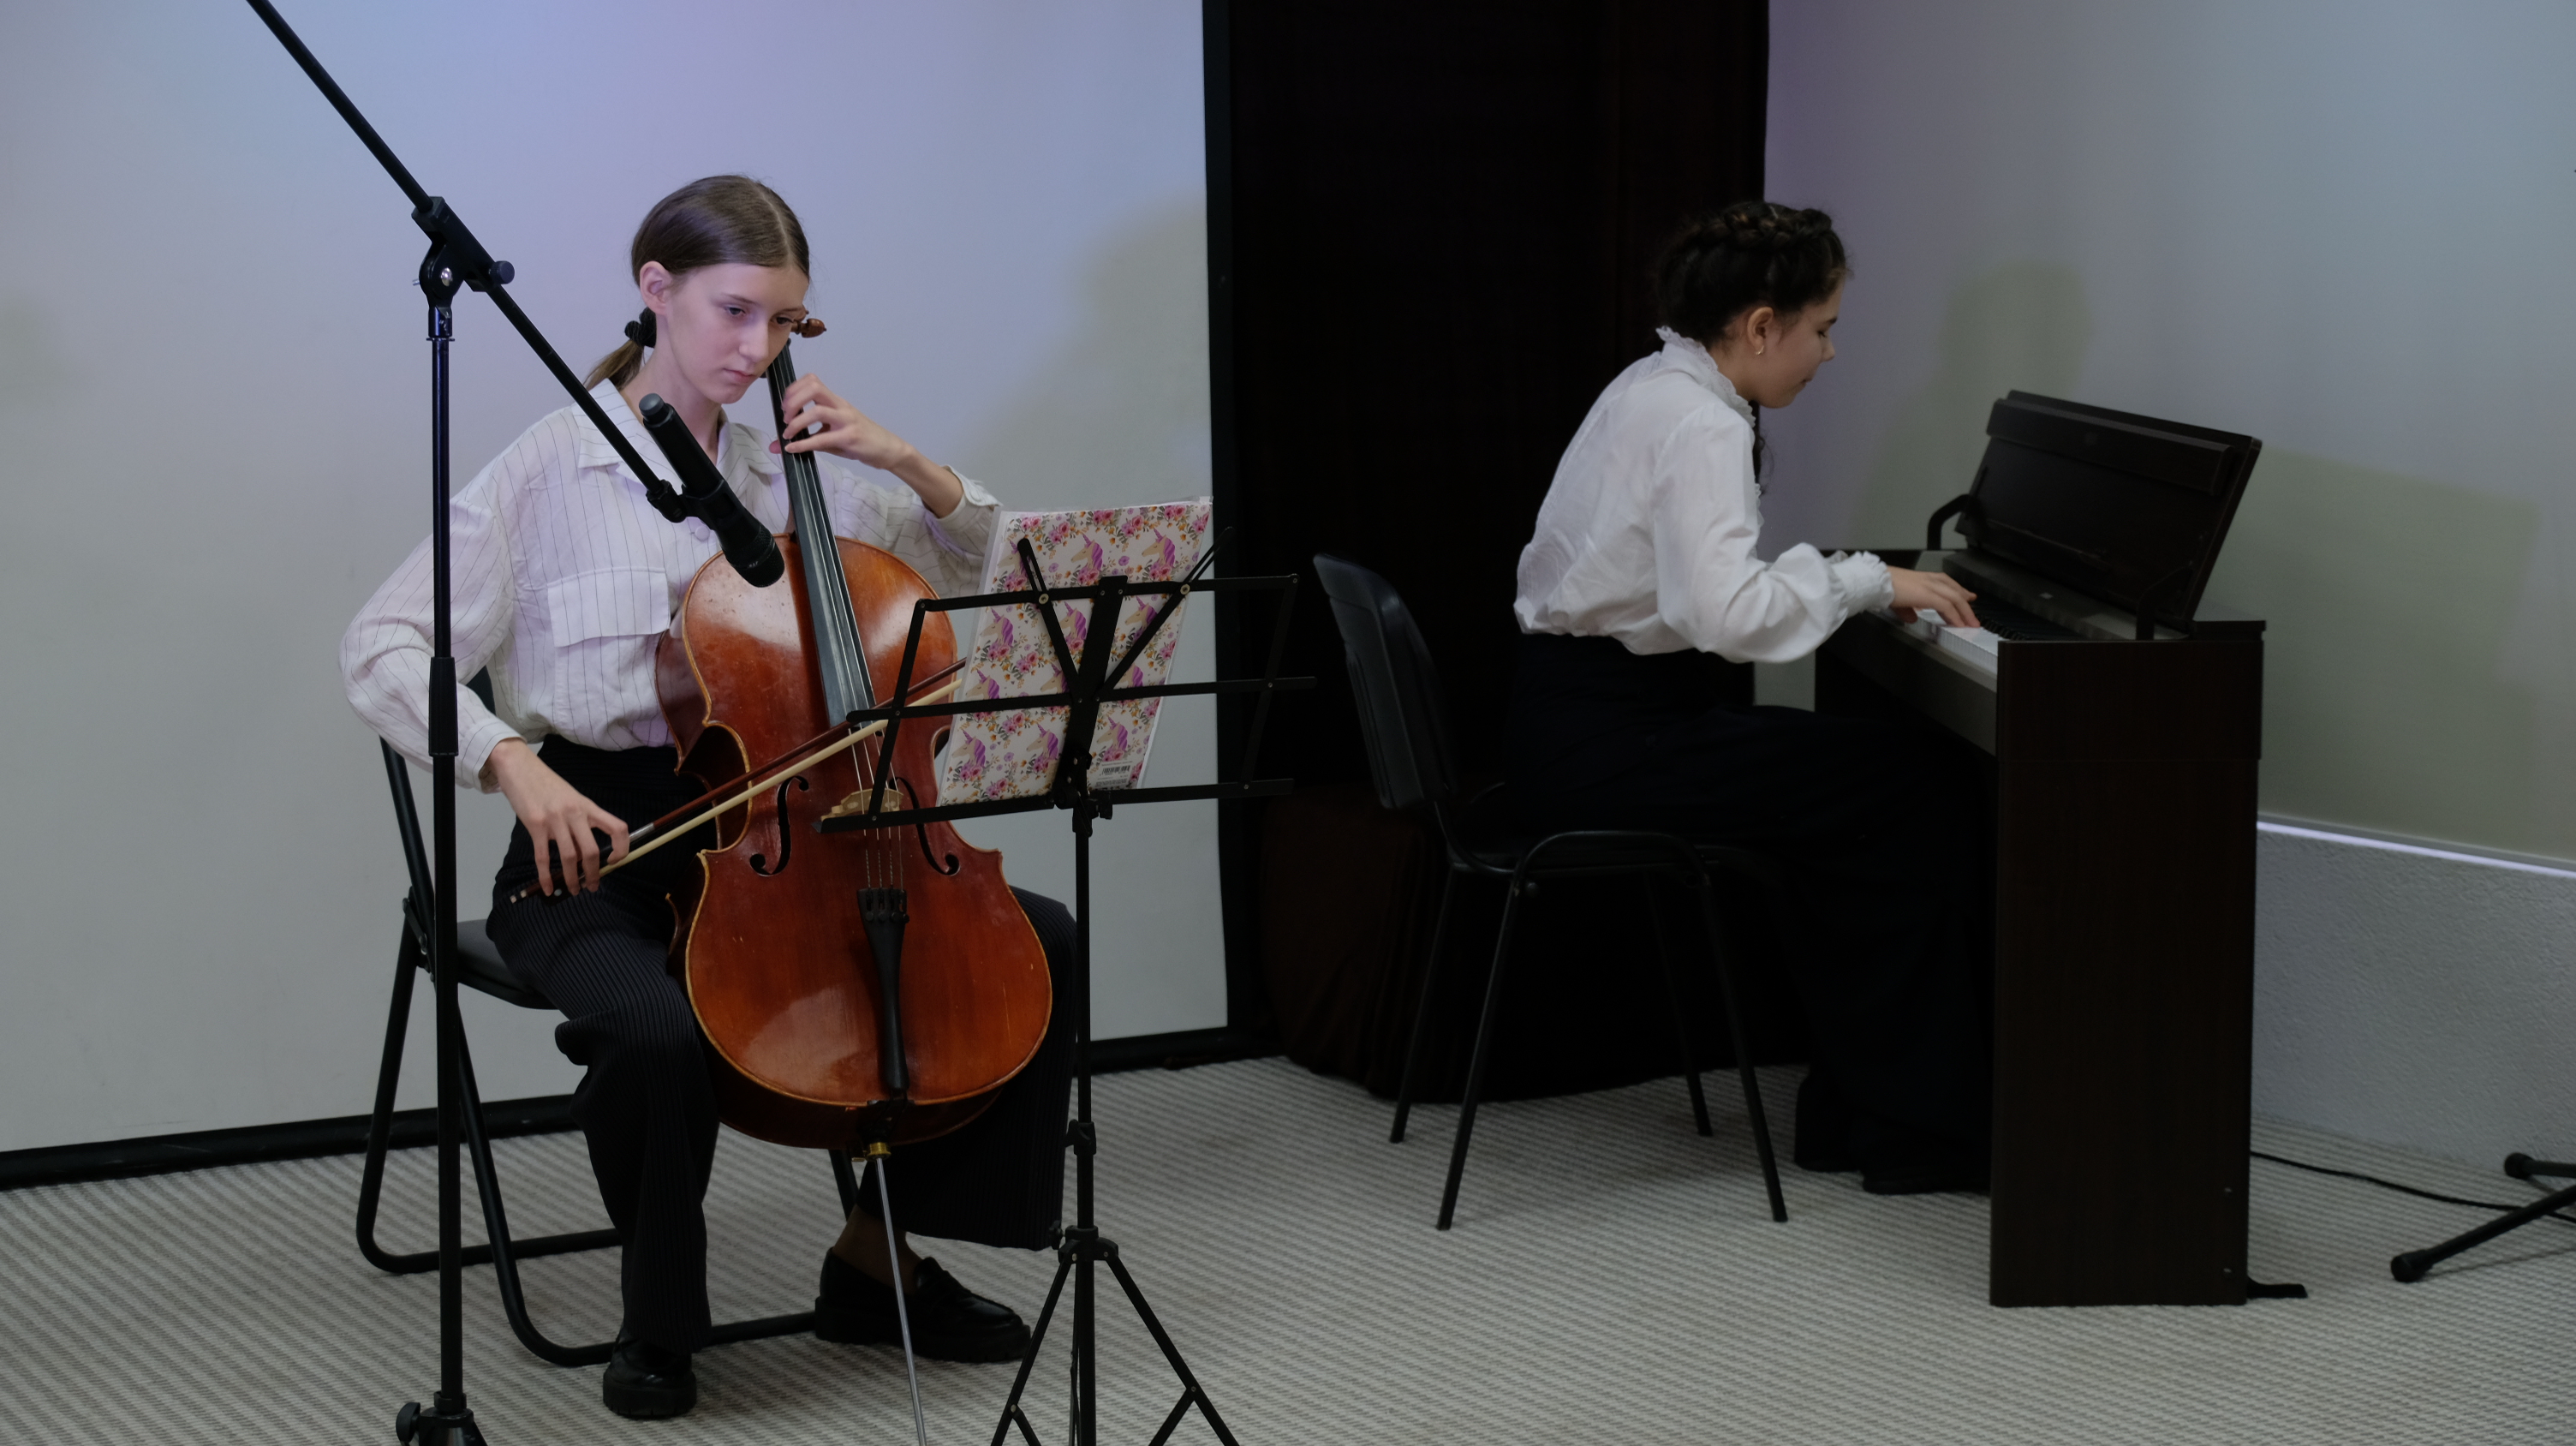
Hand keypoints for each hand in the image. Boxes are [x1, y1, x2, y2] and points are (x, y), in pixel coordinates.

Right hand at [484, 739, 627, 894]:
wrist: (520, 767)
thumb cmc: (547, 785)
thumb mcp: (571, 799)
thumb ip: (579, 823)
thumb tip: (582, 855)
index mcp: (588, 806)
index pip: (617, 828)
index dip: (622, 847)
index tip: (614, 861)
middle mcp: (575, 813)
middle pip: (591, 850)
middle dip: (593, 873)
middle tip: (592, 886)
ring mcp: (555, 819)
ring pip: (569, 857)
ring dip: (572, 878)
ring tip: (573, 890)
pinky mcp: (535, 825)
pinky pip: (543, 857)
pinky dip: (546, 876)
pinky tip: (547, 888)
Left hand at [772, 372, 963, 516]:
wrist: (888, 449)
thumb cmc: (860, 440)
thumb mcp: (833, 434)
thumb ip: (807, 436)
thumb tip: (776, 446)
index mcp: (836, 401)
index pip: (812, 380)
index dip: (793, 389)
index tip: (785, 407)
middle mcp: (840, 406)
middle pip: (814, 387)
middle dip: (793, 399)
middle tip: (785, 417)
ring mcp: (846, 421)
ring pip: (817, 410)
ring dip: (796, 421)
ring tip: (787, 433)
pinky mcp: (850, 438)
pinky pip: (822, 438)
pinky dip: (803, 443)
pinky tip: (793, 449)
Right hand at [1888, 566, 1979, 629]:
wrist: (1876, 582)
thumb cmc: (1882, 587)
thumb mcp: (1898, 600)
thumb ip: (1907, 610)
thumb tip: (1912, 619)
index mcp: (1923, 578)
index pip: (1946, 583)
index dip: (1959, 590)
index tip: (1967, 597)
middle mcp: (1929, 579)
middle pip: (1955, 590)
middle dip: (1966, 603)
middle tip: (1973, 615)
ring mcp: (1930, 586)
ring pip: (1955, 598)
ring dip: (1965, 612)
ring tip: (1971, 623)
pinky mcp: (1928, 594)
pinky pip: (1947, 606)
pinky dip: (1954, 616)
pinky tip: (1958, 624)